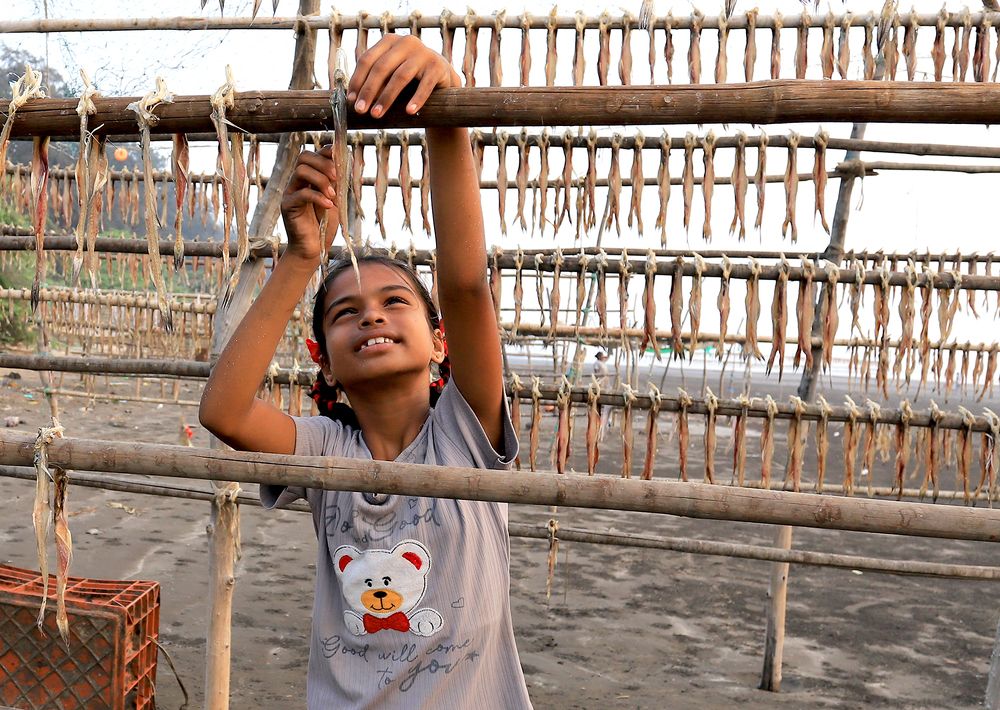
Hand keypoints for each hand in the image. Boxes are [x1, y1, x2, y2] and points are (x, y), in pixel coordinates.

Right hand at [280, 145, 338, 262]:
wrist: (314, 248)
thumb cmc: (325, 224)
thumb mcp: (335, 199)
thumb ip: (336, 182)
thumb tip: (344, 162)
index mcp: (309, 178)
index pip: (313, 155)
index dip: (326, 151)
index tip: (340, 156)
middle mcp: (297, 182)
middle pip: (304, 156)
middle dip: (323, 163)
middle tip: (337, 177)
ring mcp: (290, 192)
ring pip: (301, 171)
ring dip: (321, 180)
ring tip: (332, 196)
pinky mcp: (287, 206)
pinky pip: (301, 194)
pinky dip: (318, 197)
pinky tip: (329, 206)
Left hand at [349, 34, 460, 118]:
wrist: (442, 78)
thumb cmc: (410, 78)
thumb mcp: (391, 73)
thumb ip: (374, 79)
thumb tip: (353, 99)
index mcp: (389, 41)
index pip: (367, 59)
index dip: (357, 80)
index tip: (352, 101)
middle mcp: (406, 42)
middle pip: (382, 68)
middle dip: (369, 91)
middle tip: (361, 111)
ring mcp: (423, 53)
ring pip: (400, 76)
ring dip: (387, 98)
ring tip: (377, 114)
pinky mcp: (438, 66)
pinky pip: (425, 85)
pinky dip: (416, 99)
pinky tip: (409, 111)